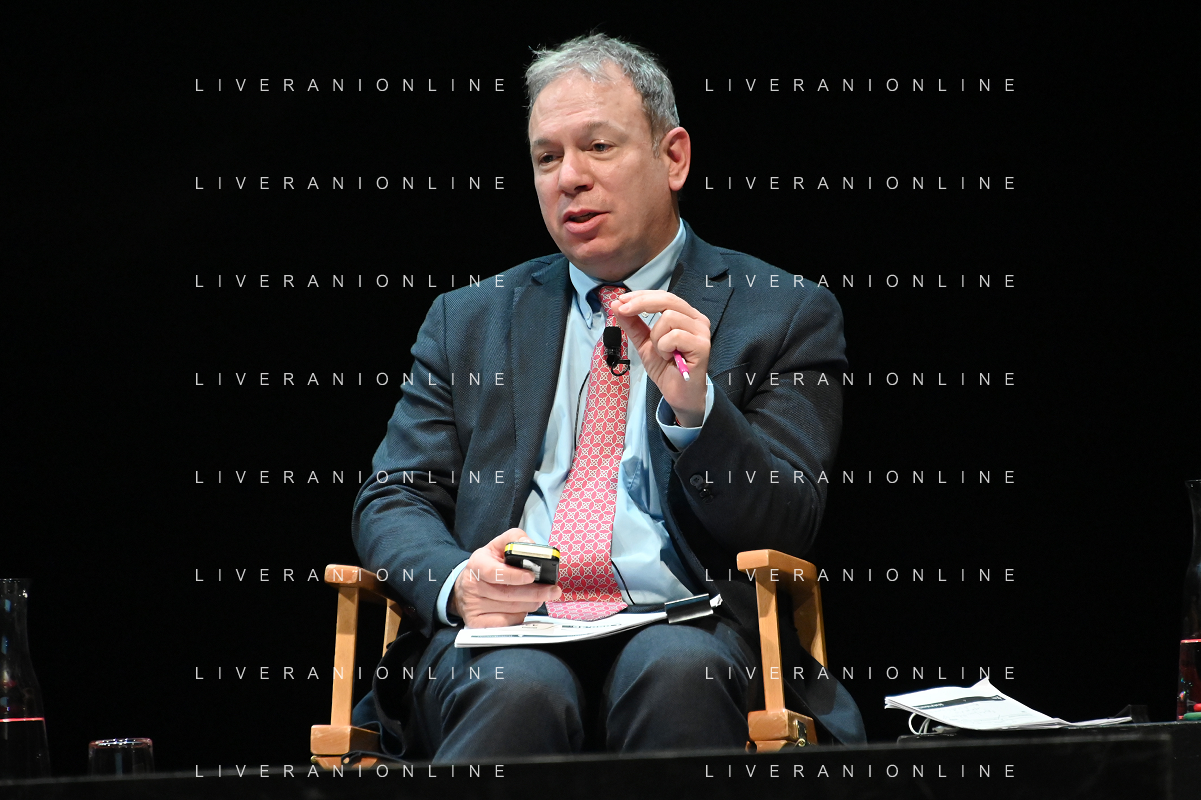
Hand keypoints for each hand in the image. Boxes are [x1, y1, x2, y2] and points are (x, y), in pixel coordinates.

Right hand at [448, 528, 562, 627]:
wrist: (467, 586)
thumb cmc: (488, 564)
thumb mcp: (498, 546)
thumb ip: (514, 539)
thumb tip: (529, 544)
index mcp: (477, 564)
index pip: (495, 572)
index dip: (514, 576)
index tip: (532, 576)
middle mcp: (473, 586)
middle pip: (507, 594)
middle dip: (534, 593)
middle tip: (552, 591)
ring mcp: (473, 606)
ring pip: (510, 609)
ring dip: (530, 604)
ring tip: (541, 597)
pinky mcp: (476, 622)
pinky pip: (505, 622)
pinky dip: (519, 616)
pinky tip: (524, 608)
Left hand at [611, 290, 709, 426]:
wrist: (678, 394)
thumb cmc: (666, 368)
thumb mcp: (644, 342)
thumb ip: (633, 323)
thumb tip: (617, 304)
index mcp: (686, 315)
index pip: (663, 296)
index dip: (641, 295)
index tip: (621, 300)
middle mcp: (697, 319)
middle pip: (667, 299)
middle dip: (641, 303)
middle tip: (623, 310)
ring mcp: (701, 332)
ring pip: (668, 318)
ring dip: (656, 337)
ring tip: (662, 353)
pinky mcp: (702, 345)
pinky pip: (673, 336)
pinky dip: (664, 348)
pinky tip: (670, 358)